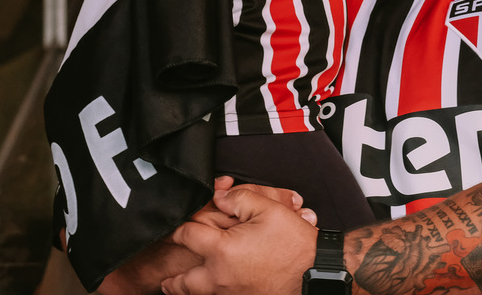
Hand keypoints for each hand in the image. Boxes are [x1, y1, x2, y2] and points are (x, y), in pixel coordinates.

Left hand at [162, 187, 317, 294]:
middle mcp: (221, 277)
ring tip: (181, 288)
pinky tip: (216, 288)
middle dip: (173, 281)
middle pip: (184, 282)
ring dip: (189, 291)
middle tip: (166, 279)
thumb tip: (220, 197)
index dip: (179, 228)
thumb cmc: (295, 245)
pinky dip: (212, 294)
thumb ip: (239, 198)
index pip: (188, 236)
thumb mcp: (268, 209)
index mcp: (222, 251)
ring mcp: (232, 294)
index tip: (176, 227)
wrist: (316, 275)